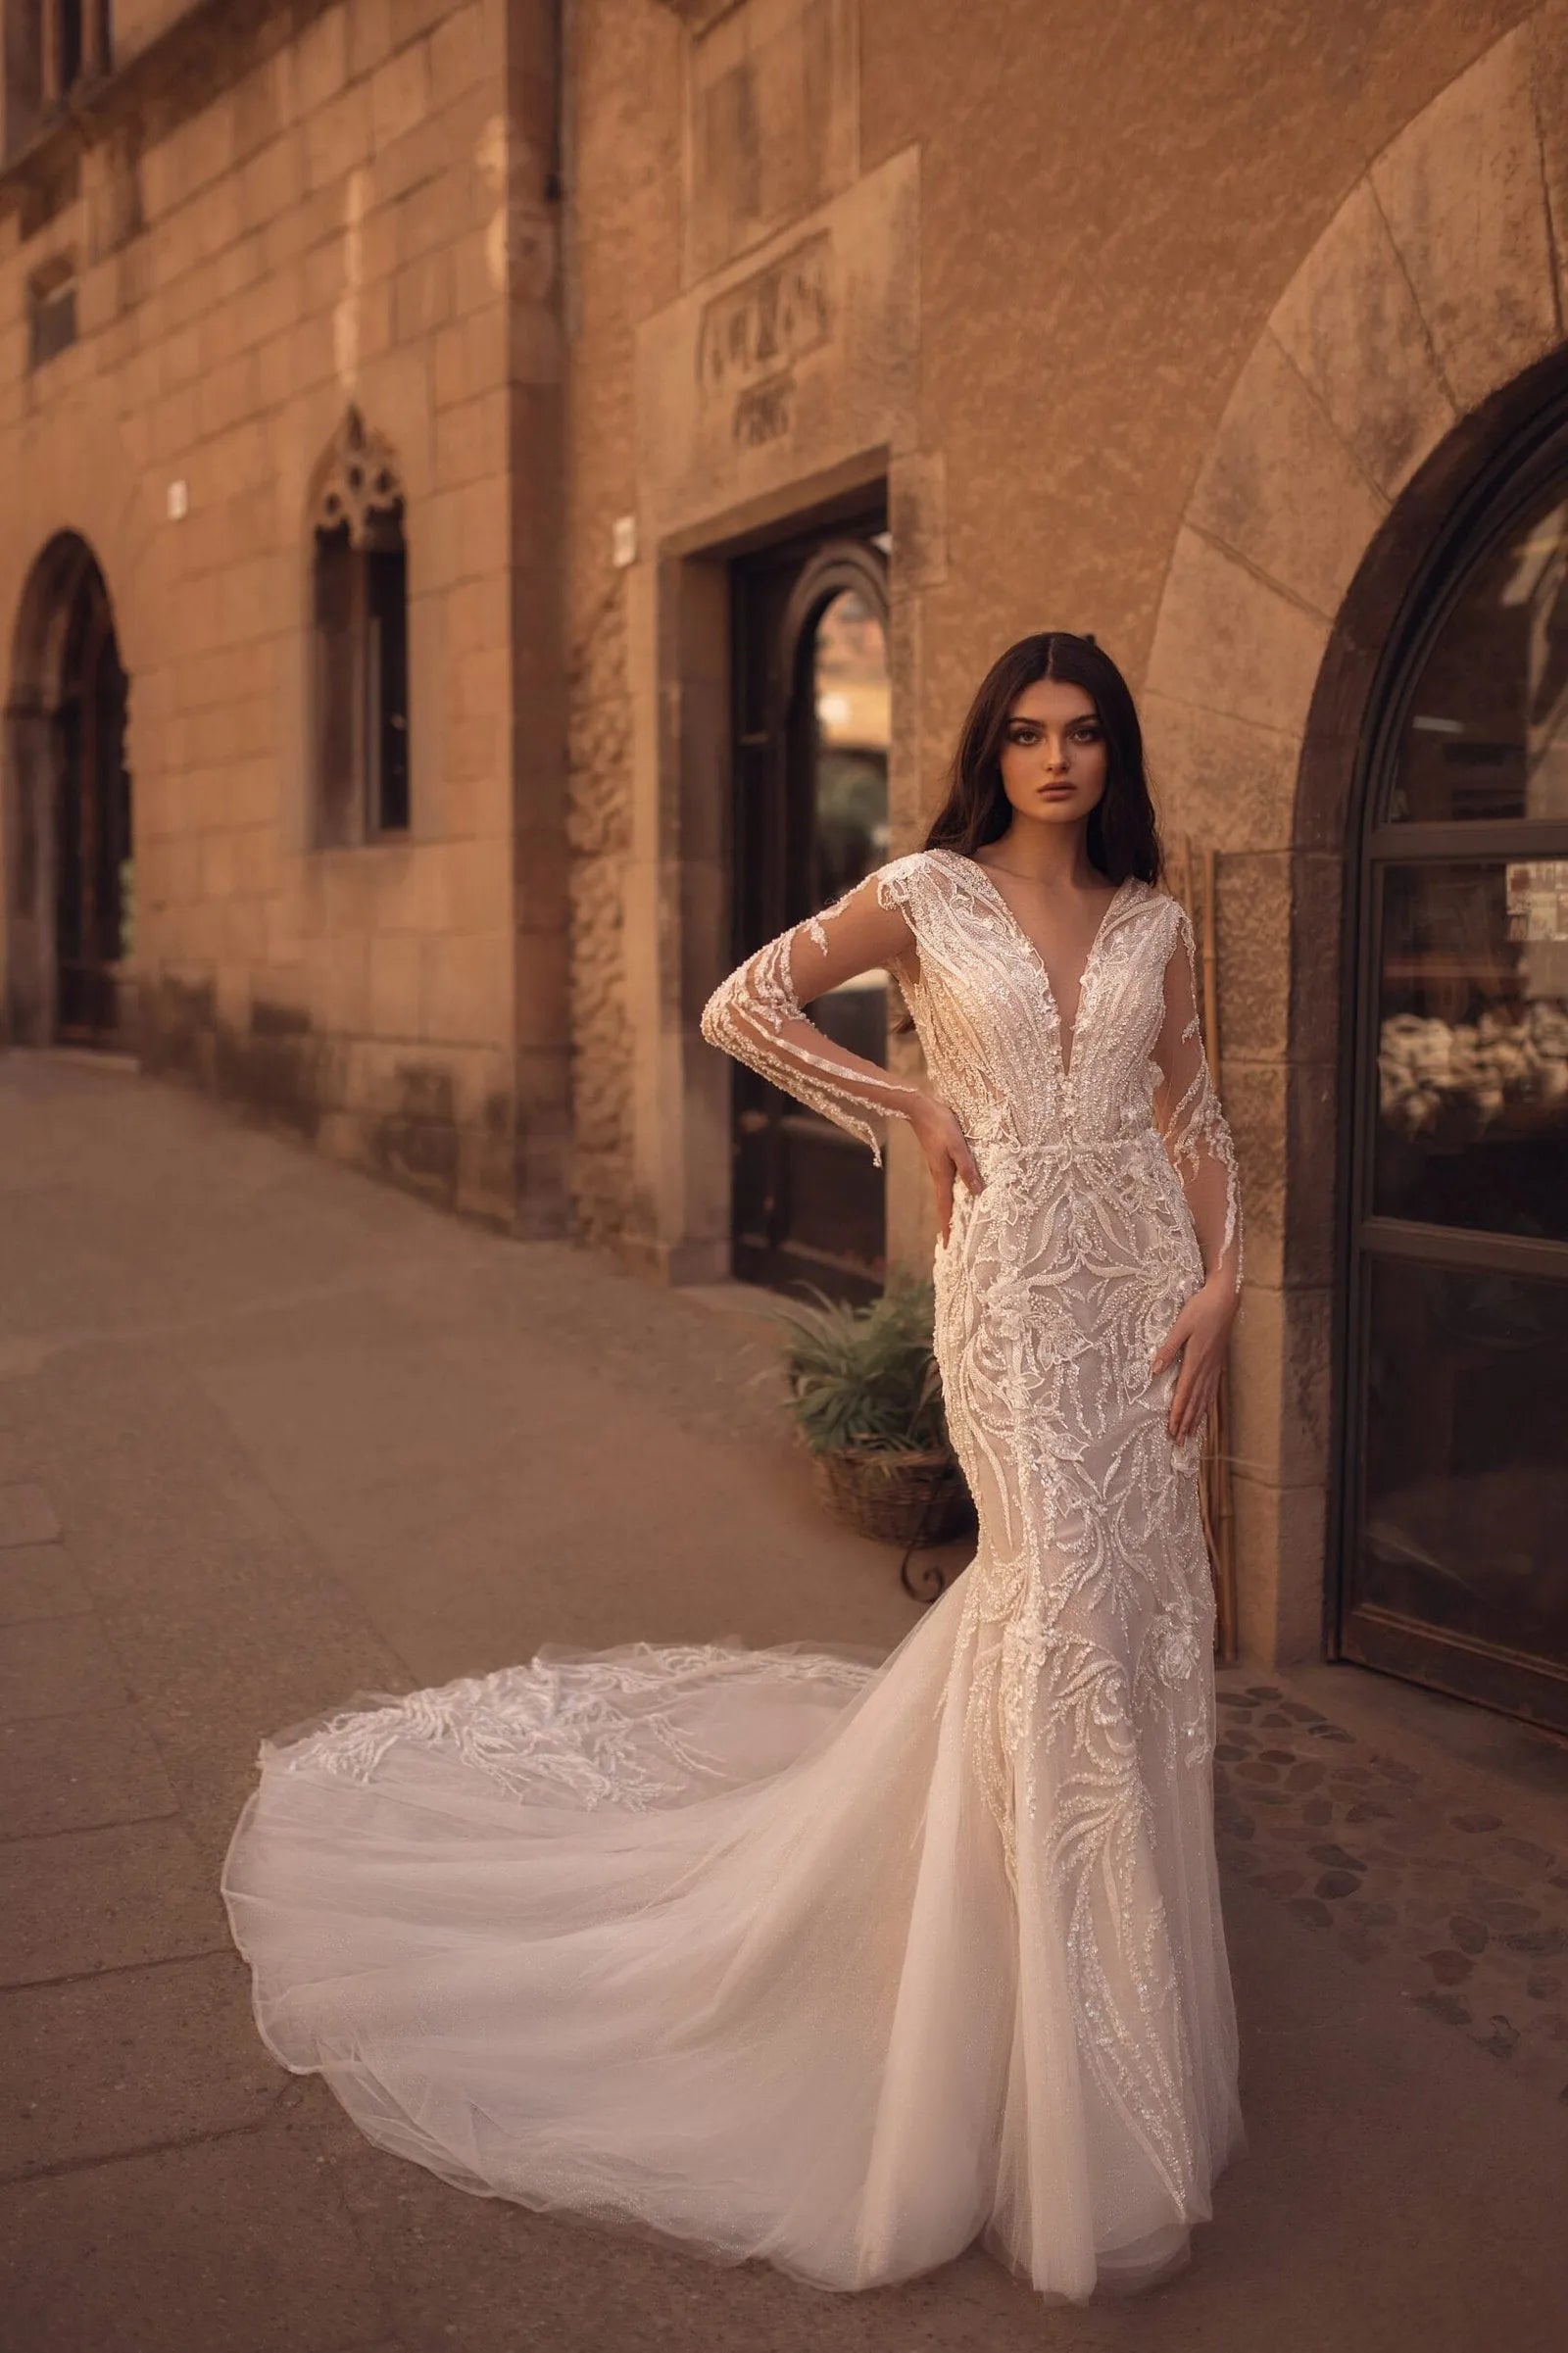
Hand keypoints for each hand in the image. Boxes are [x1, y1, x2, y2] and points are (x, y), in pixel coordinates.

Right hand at [911, 1095, 983, 1244]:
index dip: (947, 1228)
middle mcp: (939, 1176)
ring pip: (946, 1196)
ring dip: (950, 1211)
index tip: (947, 1247)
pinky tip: (958, 1195)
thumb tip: (978, 1191)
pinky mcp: (939, 1161)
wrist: (920, 1109)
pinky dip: (952, 1196)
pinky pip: (947, 1184)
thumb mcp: (958, 1146)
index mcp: (943, 1176)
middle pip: (945, 1206)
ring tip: (956, 1225)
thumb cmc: (940, 1125)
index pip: (945, 1208)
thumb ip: (968, 1168)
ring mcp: (938, 1169)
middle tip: (952, 1243)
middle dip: (948, 1225)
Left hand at [1150, 1273, 1237, 1443]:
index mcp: (1195, 1360)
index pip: (1184, 1393)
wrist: (1225, 1299)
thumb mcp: (1180, 1326)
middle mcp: (1206, 1368)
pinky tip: (1205, 1410)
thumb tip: (1154, 1371)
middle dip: (1186, 1422)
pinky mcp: (1218, 1361)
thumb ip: (1168, 1349)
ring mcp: (1214, 1366)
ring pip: (1205, 1398)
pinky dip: (1207, 1404)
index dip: (1178, 1413)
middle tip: (1179, 1442)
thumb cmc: (1201, 1309)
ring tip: (1191, 1434)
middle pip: (1195, 1401)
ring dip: (1197, 1417)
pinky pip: (1212, 1389)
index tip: (1172, 1430)